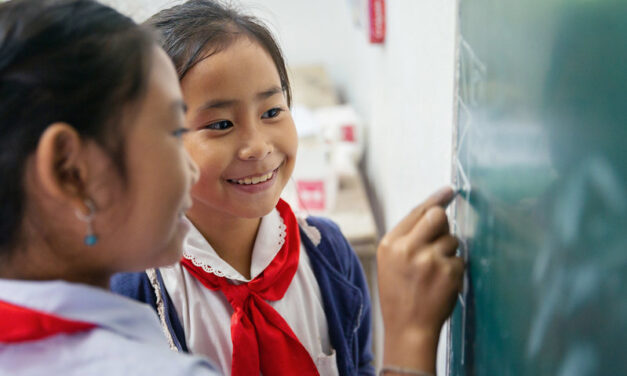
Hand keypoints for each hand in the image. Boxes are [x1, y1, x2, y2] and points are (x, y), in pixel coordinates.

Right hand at [377, 186, 463, 371]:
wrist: (408, 329)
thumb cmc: (399, 294)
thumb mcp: (390, 262)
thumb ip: (407, 238)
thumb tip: (434, 212)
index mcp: (390, 244)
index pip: (417, 211)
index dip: (436, 199)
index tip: (450, 190)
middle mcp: (408, 248)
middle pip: (438, 217)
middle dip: (444, 224)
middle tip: (440, 239)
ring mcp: (430, 260)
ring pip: (452, 240)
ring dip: (449, 253)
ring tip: (434, 273)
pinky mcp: (448, 272)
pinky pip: (460, 259)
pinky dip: (456, 270)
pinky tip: (442, 284)